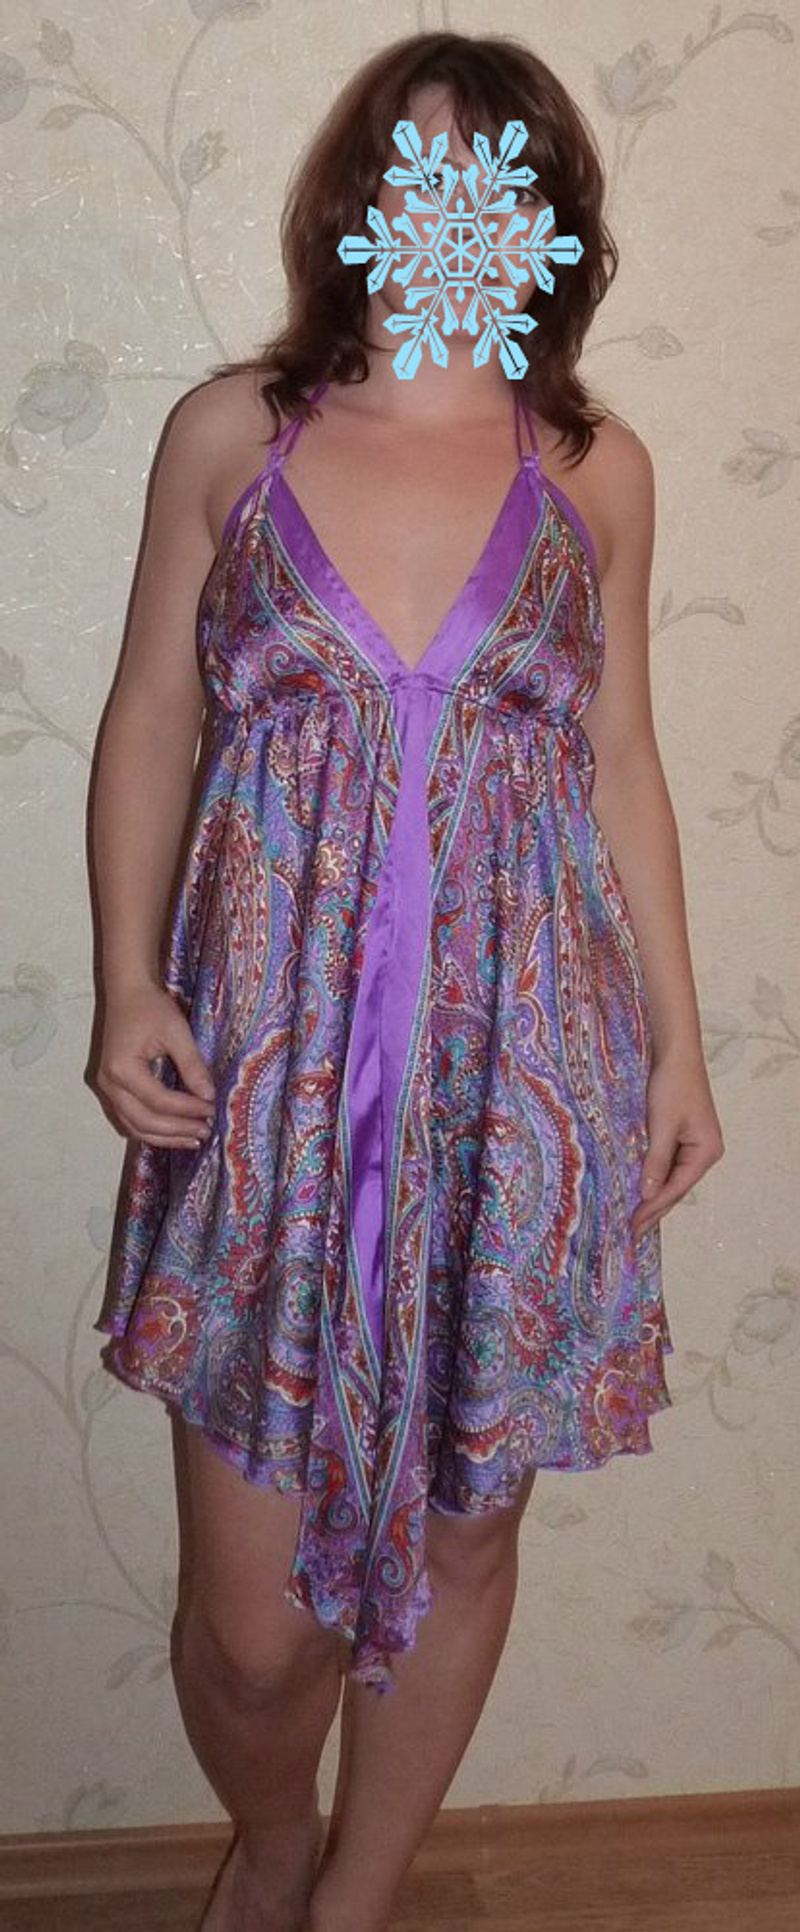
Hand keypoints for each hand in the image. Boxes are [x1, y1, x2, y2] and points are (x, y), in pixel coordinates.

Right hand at [95, 980, 216, 1148]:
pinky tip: (173, 1132)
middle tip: (205, 1131)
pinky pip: (129, 1119)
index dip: (187, 1109)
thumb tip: (209, 1096)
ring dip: (164, 1137)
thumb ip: (192, 1065)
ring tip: (193, 1138)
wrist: (127, 992)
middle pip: (144, 1121)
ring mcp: (107, 1089)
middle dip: (176, 1131)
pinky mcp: (112, 1088)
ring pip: (134, 1126)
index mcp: (122, 1069)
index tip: (211, 1109)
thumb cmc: (150, 1007)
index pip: (159, 1101)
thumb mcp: (176, 1031)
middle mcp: (109, 1084)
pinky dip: (151, 1129)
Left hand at [630, 1047, 724, 1241]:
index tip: (633, 1226)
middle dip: (653, 1209)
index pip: (675, 1189)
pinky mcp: (682, 1136)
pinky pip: (667, 1165)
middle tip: (632, 1233)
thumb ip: (656, 1162)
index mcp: (706, 1152)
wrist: (677, 1053)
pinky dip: (653, 1178)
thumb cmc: (672, 1086)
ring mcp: (695, 1144)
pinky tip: (640, 1189)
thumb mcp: (662, 1126)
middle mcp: (704, 1152)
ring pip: (671, 1179)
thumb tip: (647, 1194)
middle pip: (676, 1188)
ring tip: (634, 1218)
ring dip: (652, 1196)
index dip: (653, 1209)